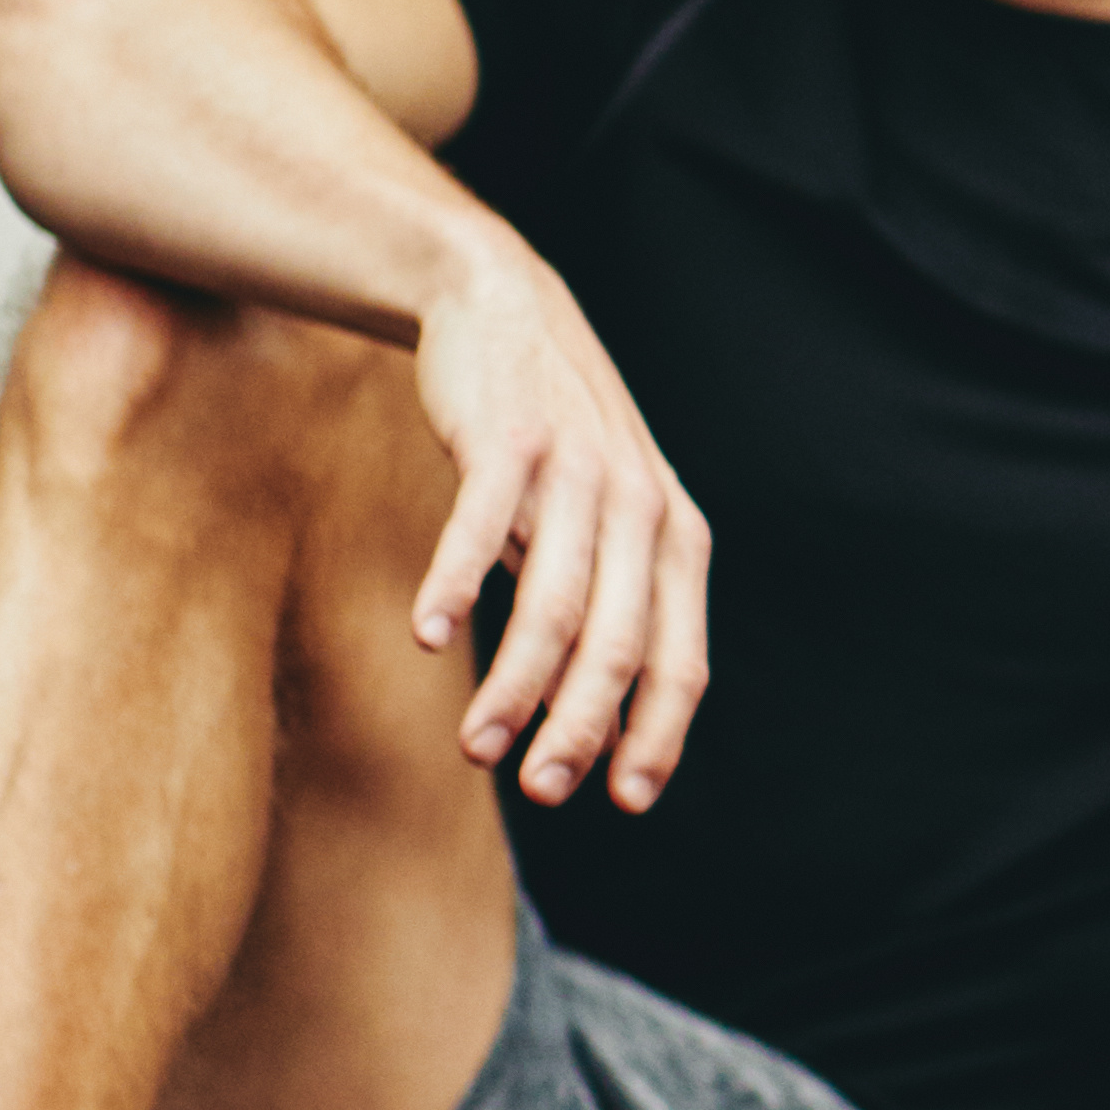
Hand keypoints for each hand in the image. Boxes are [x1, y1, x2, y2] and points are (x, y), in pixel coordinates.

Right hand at [407, 244, 718, 808]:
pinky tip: (428, 636)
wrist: (502, 308)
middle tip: (540, 794)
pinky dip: (455, 583)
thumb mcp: (601, 528)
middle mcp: (642, 511)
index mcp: (677, 543)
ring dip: (515, 684)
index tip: (621, 801)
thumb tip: (589, 727)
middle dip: (580, 729)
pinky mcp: (510, 441)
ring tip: (476, 746)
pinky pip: (481, 527)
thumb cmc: (553, 447)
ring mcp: (578, 474)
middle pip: (619, 646)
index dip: (654, 735)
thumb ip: (603, 614)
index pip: (680, 662)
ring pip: (554, 602)